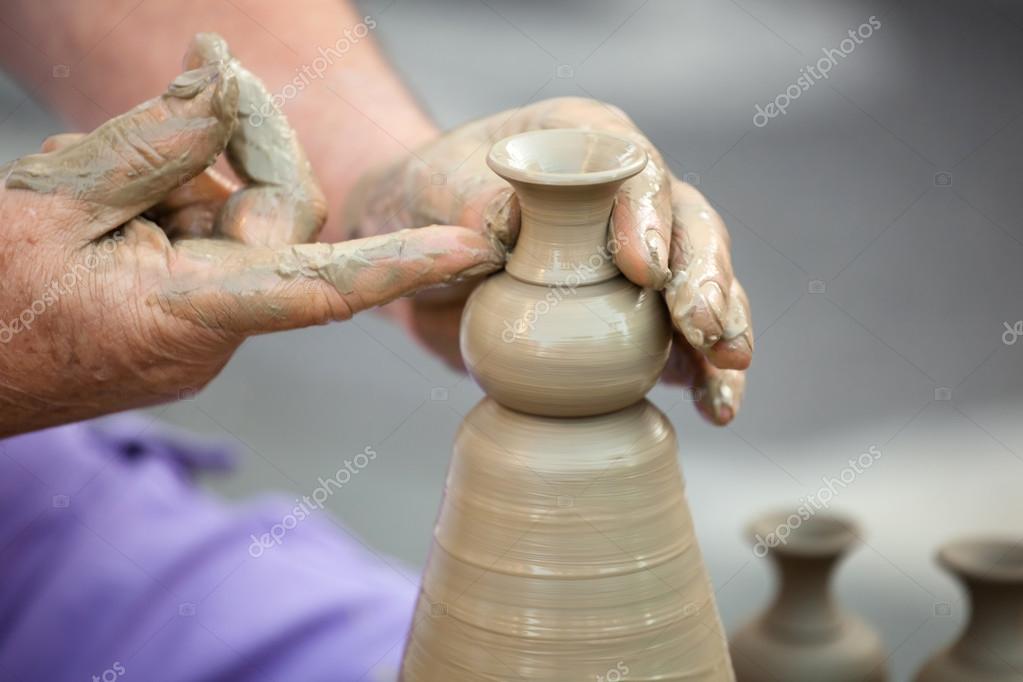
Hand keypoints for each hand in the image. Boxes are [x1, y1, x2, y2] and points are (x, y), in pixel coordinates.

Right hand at [0, 35, 501, 436]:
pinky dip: (175, 206)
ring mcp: (204, 333)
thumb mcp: (54, 205)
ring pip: (240, 225)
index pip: (322, 285)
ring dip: (186, 179)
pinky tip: (115, 208)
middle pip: (279, 219)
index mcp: (189, 315)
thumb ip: (149, 146)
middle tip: (189, 91)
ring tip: (101, 189)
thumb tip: (221, 89)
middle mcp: (216, 334)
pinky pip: (212, 246)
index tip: (471, 247)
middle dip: (238, 151)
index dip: (401, 264)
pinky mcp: (190, 323)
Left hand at [344, 97, 751, 424]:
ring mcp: (641, 258)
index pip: (636, 170)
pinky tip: (717, 406)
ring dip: (721, 334)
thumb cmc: (429, 200)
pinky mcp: (636, 316)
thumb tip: (509, 227)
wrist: (422, 254)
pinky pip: (679, 341)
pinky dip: (701, 374)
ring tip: (728, 379)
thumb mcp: (436, 189)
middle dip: (705, 281)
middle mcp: (631, 194)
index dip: (649, 217)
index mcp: (590, 140)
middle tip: (707, 330)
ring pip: (701, 286)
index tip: (644, 271)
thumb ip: (472, 201)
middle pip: (691, 227)